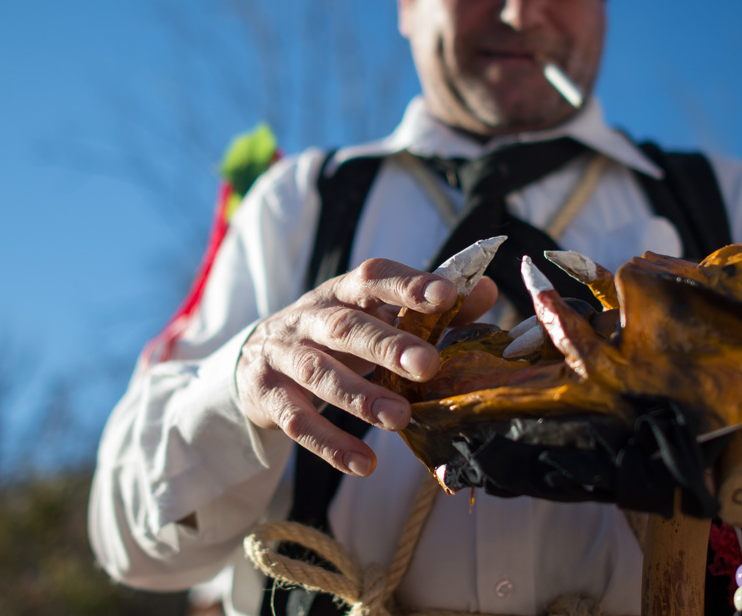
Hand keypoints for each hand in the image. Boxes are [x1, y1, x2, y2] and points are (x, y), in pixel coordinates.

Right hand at [236, 257, 497, 476]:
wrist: (254, 359)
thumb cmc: (334, 335)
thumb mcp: (373, 315)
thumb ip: (428, 307)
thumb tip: (487, 293)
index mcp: (343, 291)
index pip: (374, 277)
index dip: (409, 284)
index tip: (447, 295)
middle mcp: (309, 317)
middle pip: (346, 327)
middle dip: (387, 345)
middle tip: (428, 365)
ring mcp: (284, 355)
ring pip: (320, 373)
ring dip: (360, 397)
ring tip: (400, 418)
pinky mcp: (267, 395)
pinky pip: (297, 422)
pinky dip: (330, 445)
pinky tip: (364, 464)